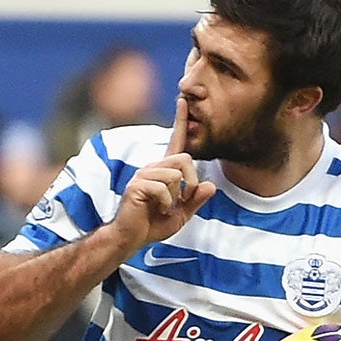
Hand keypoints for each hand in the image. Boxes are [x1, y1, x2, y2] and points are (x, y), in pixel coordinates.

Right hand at [110, 95, 216, 254]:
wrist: (130, 238)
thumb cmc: (152, 225)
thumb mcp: (181, 215)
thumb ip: (195, 201)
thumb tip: (210, 186)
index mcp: (164, 171)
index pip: (176, 142)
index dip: (180, 122)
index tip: (183, 102)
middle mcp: (153, 168)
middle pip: (184, 159)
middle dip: (191, 182)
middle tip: (185, 200)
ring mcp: (143, 175)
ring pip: (175, 175)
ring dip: (176, 197)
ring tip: (165, 208)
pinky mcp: (137, 185)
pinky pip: (163, 189)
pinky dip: (166, 204)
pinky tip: (157, 210)